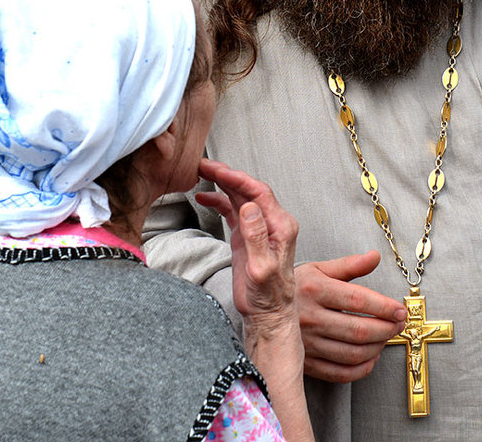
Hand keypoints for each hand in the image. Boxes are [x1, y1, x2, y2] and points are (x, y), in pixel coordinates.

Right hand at [195, 159, 298, 320]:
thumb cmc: (269, 297)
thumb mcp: (262, 268)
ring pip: (240, 197)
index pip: (258, 193)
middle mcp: (272, 223)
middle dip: (226, 175)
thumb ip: (256, 237)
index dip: (237, 179)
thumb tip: (249, 207)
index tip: (217, 170)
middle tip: (203, 165)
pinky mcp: (247, 236)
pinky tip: (204, 197)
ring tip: (200, 174)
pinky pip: (233, 211)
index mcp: (281, 226)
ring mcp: (259, 228)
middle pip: (248, 189)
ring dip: (221, 185)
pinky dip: (219, 201)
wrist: (267, 315)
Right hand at [295, 251, 406, 382]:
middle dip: (387, 329)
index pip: (357, 300)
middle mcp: (310, 317)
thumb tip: (374, 257)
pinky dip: (361, 369)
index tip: (400, 310)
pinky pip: (339, 373)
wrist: (262, 307)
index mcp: (315, 290)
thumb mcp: (319, 268)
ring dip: (377, 348)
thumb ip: (349, 265)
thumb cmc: (295, 286)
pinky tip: (370, 358)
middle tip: (399, 324)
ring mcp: (307, 342)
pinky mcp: (305, 361)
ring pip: (352, 353)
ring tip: (386, 337)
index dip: (384, 307)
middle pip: (358, 330)